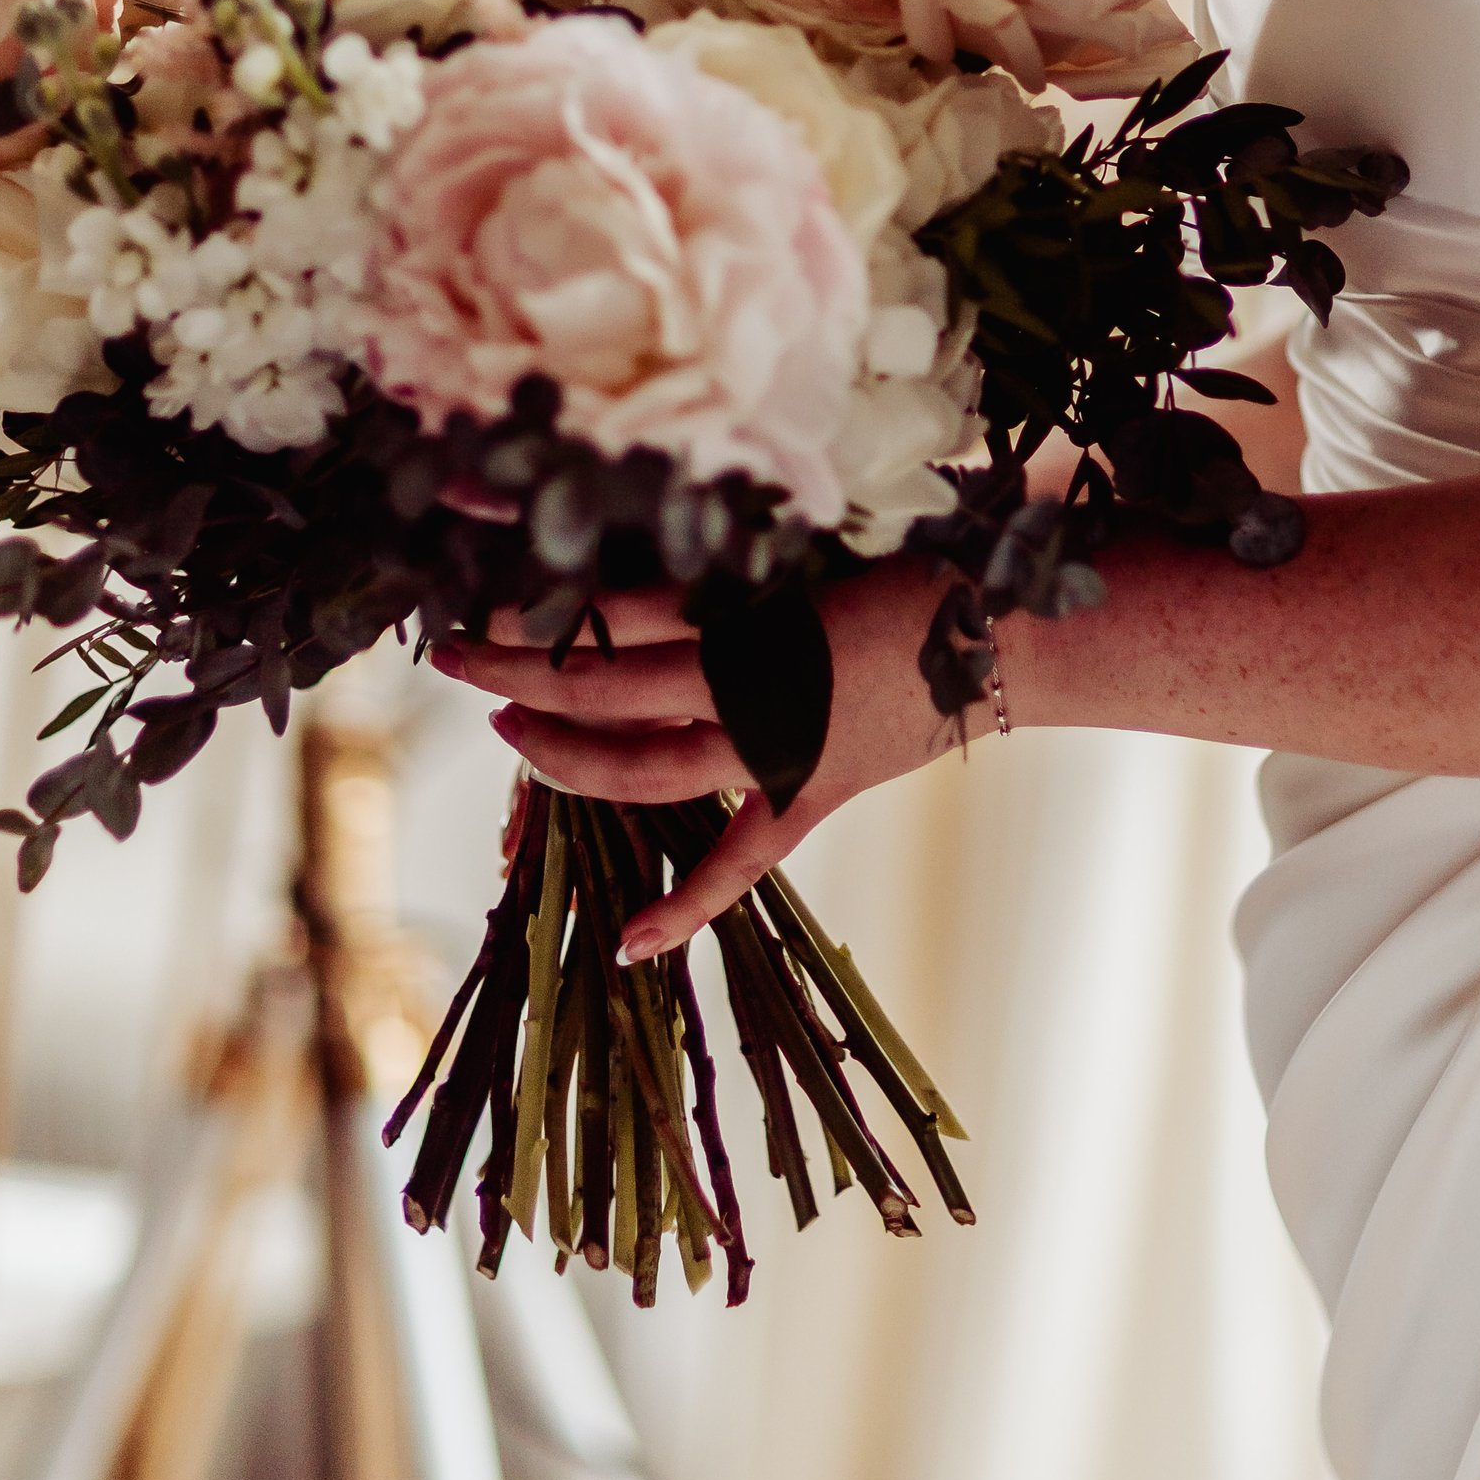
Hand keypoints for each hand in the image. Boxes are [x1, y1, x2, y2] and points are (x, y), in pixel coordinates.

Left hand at [428, 552, 968, 957]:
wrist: (1020, 632)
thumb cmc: (928, 554)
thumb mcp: (823, 534)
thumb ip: (734, 547)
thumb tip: (647, 539)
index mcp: (751, 616)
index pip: (621, 610)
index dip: (548, 604)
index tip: (489, 588)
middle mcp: (749, 692)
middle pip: (607, 690)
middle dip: (522, 674)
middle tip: (458, 655)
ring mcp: (778, 755)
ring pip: (647, 773)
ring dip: (569, 762)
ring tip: (512, 738)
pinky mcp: (813, 795)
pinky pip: (739, 863)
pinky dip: (685, 907)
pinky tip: (628, 945)